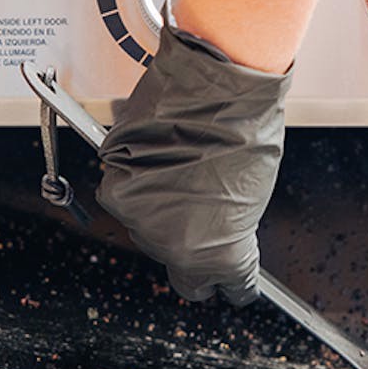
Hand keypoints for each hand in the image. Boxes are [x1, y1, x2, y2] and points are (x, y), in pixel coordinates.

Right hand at [96, 20, 290, 305]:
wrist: (220, 82)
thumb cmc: (248, 129)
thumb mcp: (251, 194)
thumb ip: (229, 228)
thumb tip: (213, 234)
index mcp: (219, 255)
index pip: (218, 286)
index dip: (226, 281)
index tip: (227, 278)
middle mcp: (173, 246)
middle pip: (178, 262)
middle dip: (192, 242)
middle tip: (203, 210)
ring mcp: (140, 218)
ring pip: (149, 229)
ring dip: (163, 210)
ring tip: (184, 172)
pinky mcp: (116, 186)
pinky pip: (128, 198)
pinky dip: (140, 183)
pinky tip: (160, 160)